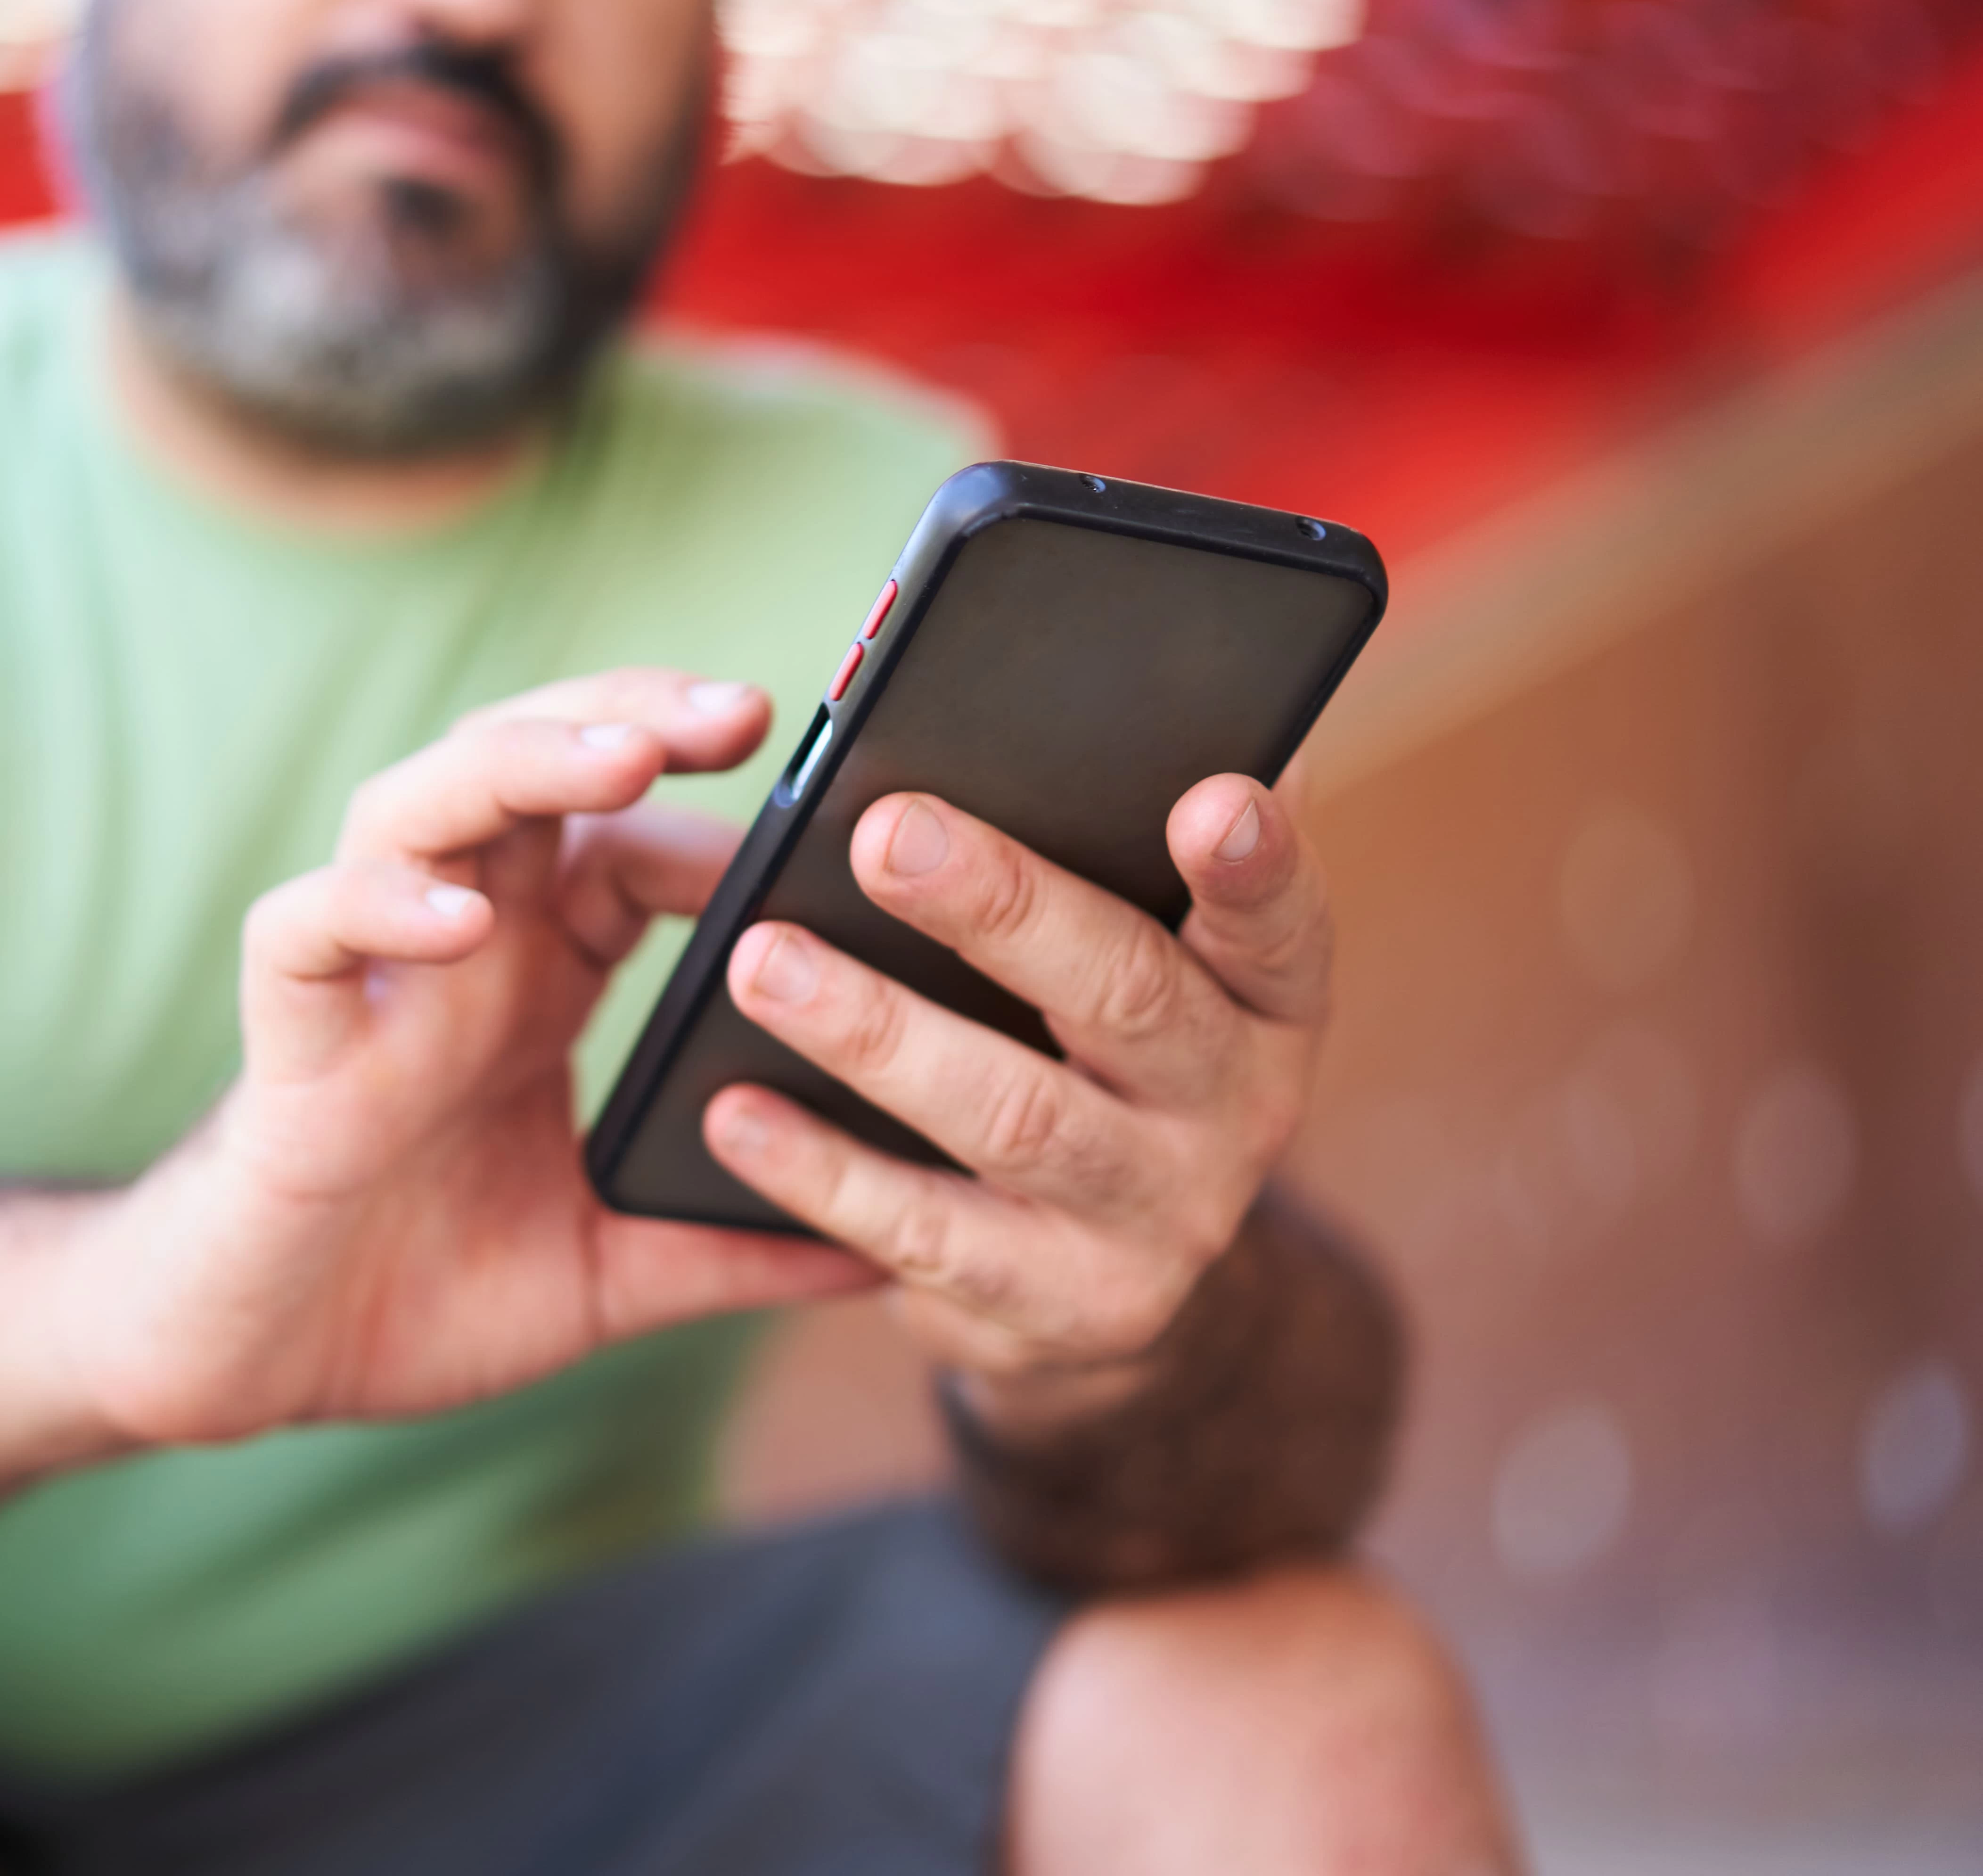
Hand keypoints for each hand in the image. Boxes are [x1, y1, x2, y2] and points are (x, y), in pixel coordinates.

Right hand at [86, 671, 871, 1444]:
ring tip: (618, 757)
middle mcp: (459, 949)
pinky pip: (307, 929)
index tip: (830, 817)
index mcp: (539, 977)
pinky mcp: (290, 1039)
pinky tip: (458, 921)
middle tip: (745, 710)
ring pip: (422, 804)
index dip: (722, 818)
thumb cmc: (415, 1297)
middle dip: (630, 716)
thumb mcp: (609, 1275)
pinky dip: (375, 905)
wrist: (256, 1368)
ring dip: (519, 763)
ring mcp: (368, 980)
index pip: (634, 841)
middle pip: (531, 764)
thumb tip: (890, 1262)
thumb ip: (729, 1252)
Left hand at [701, 773, 1329, 1423]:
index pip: (1280, 918)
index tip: (1209, 795)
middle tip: (883, 835)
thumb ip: (1128, 845)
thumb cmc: (1105, 1049)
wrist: (1108, 1267)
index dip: (1252, 861)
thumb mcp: (1155, 957)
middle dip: (1004, 909)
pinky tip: (734, 1115)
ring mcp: (1157, 1221)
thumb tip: (1132, 705)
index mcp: (1267, 998)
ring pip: (1015, 1117)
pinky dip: (824, 1172)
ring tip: (766, 963)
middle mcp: (1240, 1111)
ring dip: (879, 1033)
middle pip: (1129, 997)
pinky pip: (926, 1235)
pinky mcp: (1061, 1310)